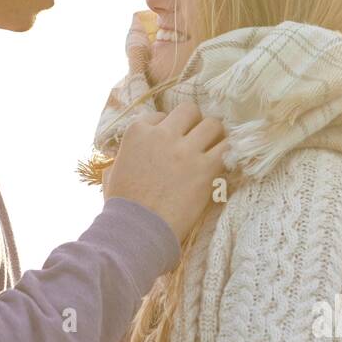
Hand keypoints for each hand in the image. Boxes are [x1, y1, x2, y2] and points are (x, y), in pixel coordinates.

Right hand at [104, 101, 226, 242]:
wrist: (137, 230)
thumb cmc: (122, 206)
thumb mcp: (113, 173)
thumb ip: (123, 158)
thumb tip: (123, 160)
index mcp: (138, 132)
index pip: (161, 116)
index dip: (168, 129)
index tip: (170, 143)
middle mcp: (163, 134)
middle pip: (190, 111)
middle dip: (194, 123)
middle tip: (196, 140)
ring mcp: (185, 150)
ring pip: (213, 124)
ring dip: (214, 135)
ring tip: (214, 148)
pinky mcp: (205, 168)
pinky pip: (227, 147)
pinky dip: (228, 152)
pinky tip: (224, 161)